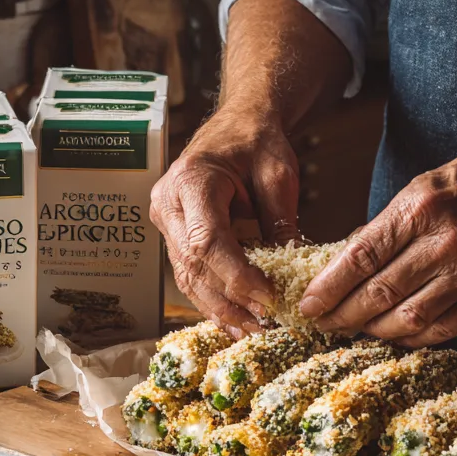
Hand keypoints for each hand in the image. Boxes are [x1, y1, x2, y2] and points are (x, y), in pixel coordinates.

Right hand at [150, 107, 299, 335]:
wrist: (236, 124)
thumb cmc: (256, 142)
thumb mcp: (278, 174)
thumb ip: (281, 221)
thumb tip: (290, 273)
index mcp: (191, 180)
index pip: (208, 241)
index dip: (236, 276)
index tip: (269, 298)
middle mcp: (169, 203)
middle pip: (192, 265)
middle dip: (228, 300)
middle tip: (263, 325)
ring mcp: (166, 221)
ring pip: (187, 277)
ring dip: (219, 308)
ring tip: (252, 331)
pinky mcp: (174, 235)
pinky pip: (190, 275)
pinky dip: (213, 300)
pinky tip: (236, 321)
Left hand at [298, 134, 456, 345]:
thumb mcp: (420, 189)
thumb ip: (384, 228)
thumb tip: (341, 264)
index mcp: (418, 209)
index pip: (360, 257)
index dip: (329, 287)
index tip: (308, 306)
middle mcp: (444, 241)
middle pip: (380, 292)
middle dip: (344, 315)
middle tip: (324, 325)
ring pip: (408, 317)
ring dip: (376, 330)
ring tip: (357, 330)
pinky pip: (443, 329)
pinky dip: (413, 338)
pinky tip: (396, 335)